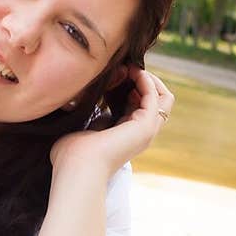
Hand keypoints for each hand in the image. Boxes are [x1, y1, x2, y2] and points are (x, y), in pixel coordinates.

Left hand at [50, 66, 174, 174]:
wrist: (76, 169)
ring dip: (148, 78)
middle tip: (127, 67)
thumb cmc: (71, 155)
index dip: (132, 86)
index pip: (141, 106)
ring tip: (130, 67)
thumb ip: (92, 114)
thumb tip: (88, 97)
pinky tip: (131, 72)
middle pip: (158, 101)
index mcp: (127, 135)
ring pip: (164, 98)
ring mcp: (146, 131)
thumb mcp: (84, 127)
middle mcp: (141, 134)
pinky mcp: (145, 126)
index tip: (116, 74)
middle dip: (145, 80)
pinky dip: (146, 81)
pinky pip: (156, 97)